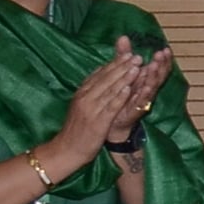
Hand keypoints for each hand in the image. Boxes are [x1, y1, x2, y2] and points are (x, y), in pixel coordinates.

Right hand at [46, 40, 149, 165]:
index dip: (114, 64)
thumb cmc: (77, 128)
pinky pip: (110, 107)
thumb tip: (100, 72)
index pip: (99, 74)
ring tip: (137, 67)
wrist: (66, 149)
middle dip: (122, 66)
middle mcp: (85, 98)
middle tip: (136, 56)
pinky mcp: (98, 122)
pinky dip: (120, 97)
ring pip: (109, 90)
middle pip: (106, 79)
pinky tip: (130, 89)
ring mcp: (91, 109)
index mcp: (81, 93)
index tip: (127, 54)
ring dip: (124, 77)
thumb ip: (90, 90)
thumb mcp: (81, 105)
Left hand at [114, 46, 171, 148]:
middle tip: (162, 54)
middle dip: (161, 64)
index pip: (158, 68)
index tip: (165, 49)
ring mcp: (142, 100)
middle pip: (159, 76)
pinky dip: (143, 93)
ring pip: (151, 87)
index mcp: (145, 80)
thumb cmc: (119, 97)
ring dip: (153, 76)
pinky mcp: (135, 110)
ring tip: (154, 66)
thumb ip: (123, 55)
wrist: (112, 122)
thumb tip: (123, 37)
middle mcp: (147, 90)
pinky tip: (143, 86)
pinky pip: (141, 101)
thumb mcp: (121, 72)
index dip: (163, 59)